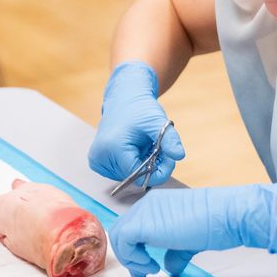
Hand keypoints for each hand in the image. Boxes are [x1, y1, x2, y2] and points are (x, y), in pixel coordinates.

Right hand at [88, 61, 184, 185]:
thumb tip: (179, 155)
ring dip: (142, 165)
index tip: (168, 159)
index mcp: (113, 148)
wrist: (123, 99)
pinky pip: (122, 172)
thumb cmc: (140, 109)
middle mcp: (100, 158)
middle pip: (135, 177)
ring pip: (129, 176)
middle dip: (151, 166)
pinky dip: (133, 163)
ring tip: (144, 145)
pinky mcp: (97, 162)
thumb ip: (170, 139)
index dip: (158, 171)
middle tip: (156, 147)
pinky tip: (134, 148)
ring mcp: (96, 161)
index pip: (140, 177)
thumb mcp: (158, 122)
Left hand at [109, 182, 276, 276]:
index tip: (145, 270)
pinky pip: (124, 242)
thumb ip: (175, 252)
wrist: (227, 215)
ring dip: (131, 259)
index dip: (135, 251)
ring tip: (149, 270)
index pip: (134, 228)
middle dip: (130, 257)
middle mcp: (148, 205)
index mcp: (158, 205)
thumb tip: (170, 267)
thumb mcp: (190, 241)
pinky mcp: (143, 223)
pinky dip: (132, 258)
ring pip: (119, 237)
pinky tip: (151, 266)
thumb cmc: (217, 224)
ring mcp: (144, 212)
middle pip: (122, 232)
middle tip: (143, 275)